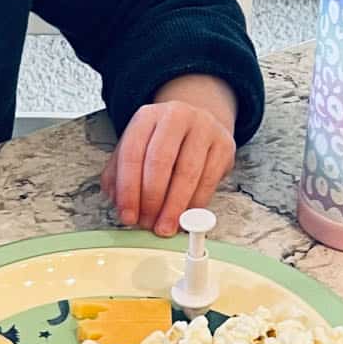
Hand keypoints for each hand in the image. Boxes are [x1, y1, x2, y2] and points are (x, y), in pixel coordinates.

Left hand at [101, 75, 237, 236]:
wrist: (198, 126)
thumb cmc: (163, 145)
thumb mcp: (136, 152)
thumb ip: (119, 176)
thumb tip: (120, 205)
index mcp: (146, 117)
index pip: (132, 154)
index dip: (128, 190)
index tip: (128, 216)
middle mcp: (175, 116)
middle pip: (159, 161)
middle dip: (152, 200)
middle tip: (148, 224)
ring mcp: (203, 128)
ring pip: (187, 173)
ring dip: (174, 207)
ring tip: (166, 227)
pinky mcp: (223, 144)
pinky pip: (208, 180)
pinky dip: (195, 205)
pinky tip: (185, 217)